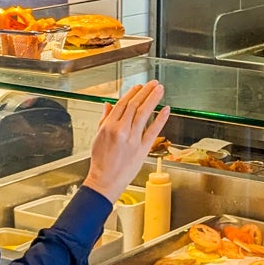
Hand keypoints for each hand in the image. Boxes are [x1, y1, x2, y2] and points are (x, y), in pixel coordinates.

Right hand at [83, 81, 169, 202]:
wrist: (105, 181)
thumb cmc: (101, 162)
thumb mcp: (97, 137)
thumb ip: (104, 119)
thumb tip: (108, 105)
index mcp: (108, 126)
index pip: (122, 104)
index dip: (132, 93)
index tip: (139, 86)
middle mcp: (121, 130)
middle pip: (134, 105)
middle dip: (145, 92)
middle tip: (153, 83)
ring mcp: (132, 139)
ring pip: (143, 113)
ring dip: (153, 99)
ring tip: (159, 90)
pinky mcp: (142, 149)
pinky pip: (153, 131)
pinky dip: (160, 119)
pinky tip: (166, 110)